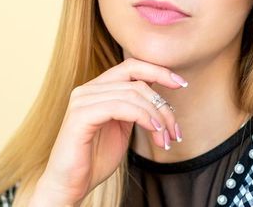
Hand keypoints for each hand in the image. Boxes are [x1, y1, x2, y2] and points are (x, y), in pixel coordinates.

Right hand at [31, 57, 186, 205]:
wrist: (70, 185)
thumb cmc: (95, 159)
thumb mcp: (121, 128)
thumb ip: (135, 109)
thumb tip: (160, 96)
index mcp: (97, 89)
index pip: (131, 66)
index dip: (158, 70)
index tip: (181, 83)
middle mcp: (87, 89)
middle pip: (136, 80)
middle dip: (162, 104)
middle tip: (175, 131)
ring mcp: (82, 100)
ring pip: (131, 94)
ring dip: (156, 116)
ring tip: (166, 139)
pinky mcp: (80, 116)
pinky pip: (118, 106)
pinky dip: (142, 116)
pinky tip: (153, 130)